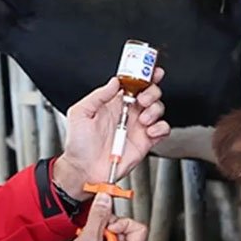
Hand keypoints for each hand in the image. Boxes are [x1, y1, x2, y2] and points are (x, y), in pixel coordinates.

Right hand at [35, 193, 148, 240]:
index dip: (122, 222)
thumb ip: (99, 215)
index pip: (139, 228)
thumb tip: (105, 199)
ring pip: (115, 238)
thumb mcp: (89, 238)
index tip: (107, 224)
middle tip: (95, 232)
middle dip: (109, 227)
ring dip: (100, 234)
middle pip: (127, 232)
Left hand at [52, 69, 170, 199]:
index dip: (144, 74)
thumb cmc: (78, 144)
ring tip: (142, 118)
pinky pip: (162, 130)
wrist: (83, 169)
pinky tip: (149, 131)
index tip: (150, 70)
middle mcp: (128, 112)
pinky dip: (160, 127)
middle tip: (142, 99)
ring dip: (155, 109)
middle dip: (152, 91)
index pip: (133, 83)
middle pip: (150, 93)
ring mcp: (137, 127)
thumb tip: (115, 81)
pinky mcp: (145, 142)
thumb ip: (98, 95)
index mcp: (113, 102)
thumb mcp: (80, 113)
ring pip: (158, 108)